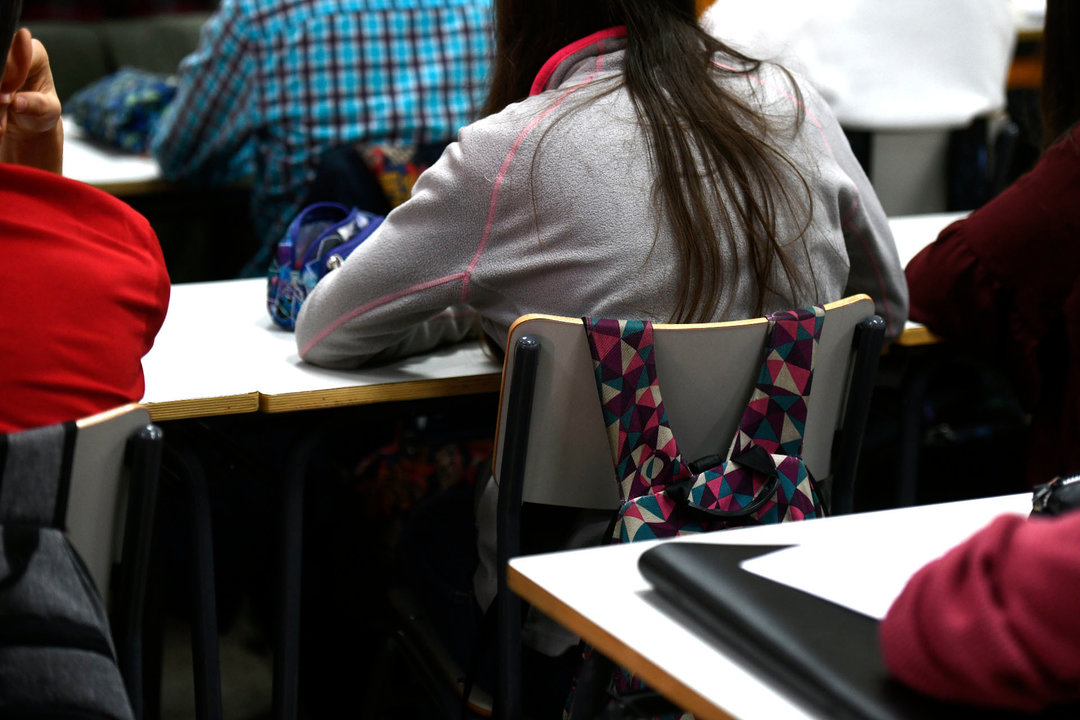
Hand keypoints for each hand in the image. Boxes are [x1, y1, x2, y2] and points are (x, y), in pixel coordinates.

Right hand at [0, 32, 62, 173]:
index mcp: (33, 52)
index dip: (11, 70)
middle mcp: (13, 51)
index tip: (8, 93)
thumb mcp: (47, 111)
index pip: (18, 50)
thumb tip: (13, 99)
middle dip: (1, 89)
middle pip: (2, 65)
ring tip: (2, 122)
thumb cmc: (44, 115)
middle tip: (4, 107)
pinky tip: (1, 122)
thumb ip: (34, 104)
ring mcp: (2, 65)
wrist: (27, 127)